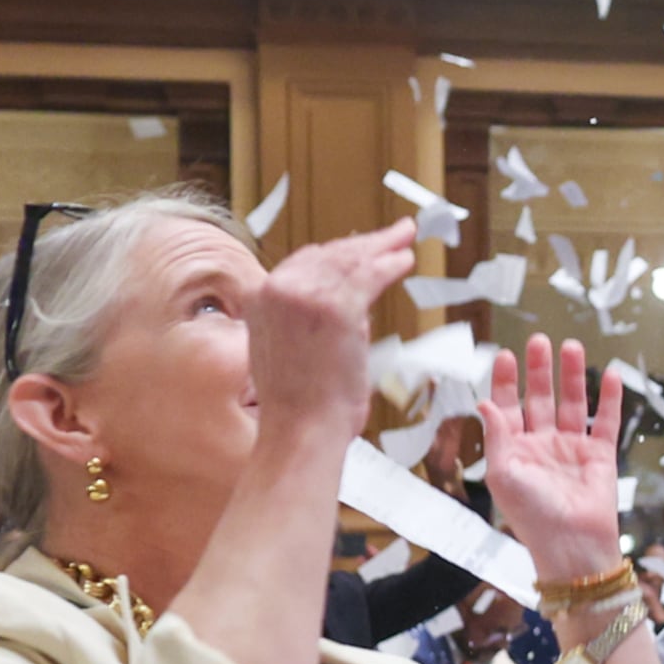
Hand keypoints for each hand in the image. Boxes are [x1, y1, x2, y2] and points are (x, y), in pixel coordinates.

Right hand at [246, 219, 418, 452]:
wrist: (301, 429)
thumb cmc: (300, 405)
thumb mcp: (286, 349)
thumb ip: (304, 321)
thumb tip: (346, 304)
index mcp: (259, 297)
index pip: (304, 262)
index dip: (337, 252)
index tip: (359, 247)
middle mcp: (277, 289)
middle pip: (328, 254)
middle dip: (363, 244)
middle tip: (392, 234)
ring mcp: (305, 295)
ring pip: (351, 261)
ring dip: (382, 248)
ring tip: (404, 240)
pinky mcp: (337, 307)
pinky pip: (370, 275)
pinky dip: (391, 263)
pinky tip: (404, 259)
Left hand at [479, 335, 634, 584]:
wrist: (572, 545)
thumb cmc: (532, 517)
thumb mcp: (502, 475)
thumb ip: (495, 437)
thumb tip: (482, 403)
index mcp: (514, 451)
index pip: (507, 407)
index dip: (505, 381)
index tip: (506, 355)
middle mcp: (542, 445)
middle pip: (540, 398)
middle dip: (539, 370)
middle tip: (540, 341)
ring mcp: (572, 449)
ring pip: (572, 403)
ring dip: (572, 376)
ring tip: (572, 346)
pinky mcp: (600, 456)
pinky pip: (606, 421)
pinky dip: (610, 399)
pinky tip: (610, 374)